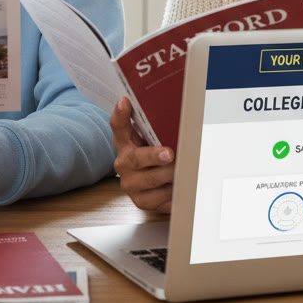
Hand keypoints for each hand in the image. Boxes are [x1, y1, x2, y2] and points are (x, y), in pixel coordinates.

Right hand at [110, 97, 173, 212]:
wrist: (156, 186)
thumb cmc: (157, 157)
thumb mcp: (155, 140)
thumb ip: (158, 129)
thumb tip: (179, 113)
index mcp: (125, 142)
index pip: (119, 126)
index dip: (121, 114)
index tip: (125, 102)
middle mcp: (123, 163)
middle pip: (135, 158)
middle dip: (153, 156)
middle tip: (169, 154)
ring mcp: (130, 183)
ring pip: (151, 179)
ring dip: (170, 174)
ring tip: (183, 170)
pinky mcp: (140, 201)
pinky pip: (159, 198)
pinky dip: (172, 191)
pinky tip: (179, 186)